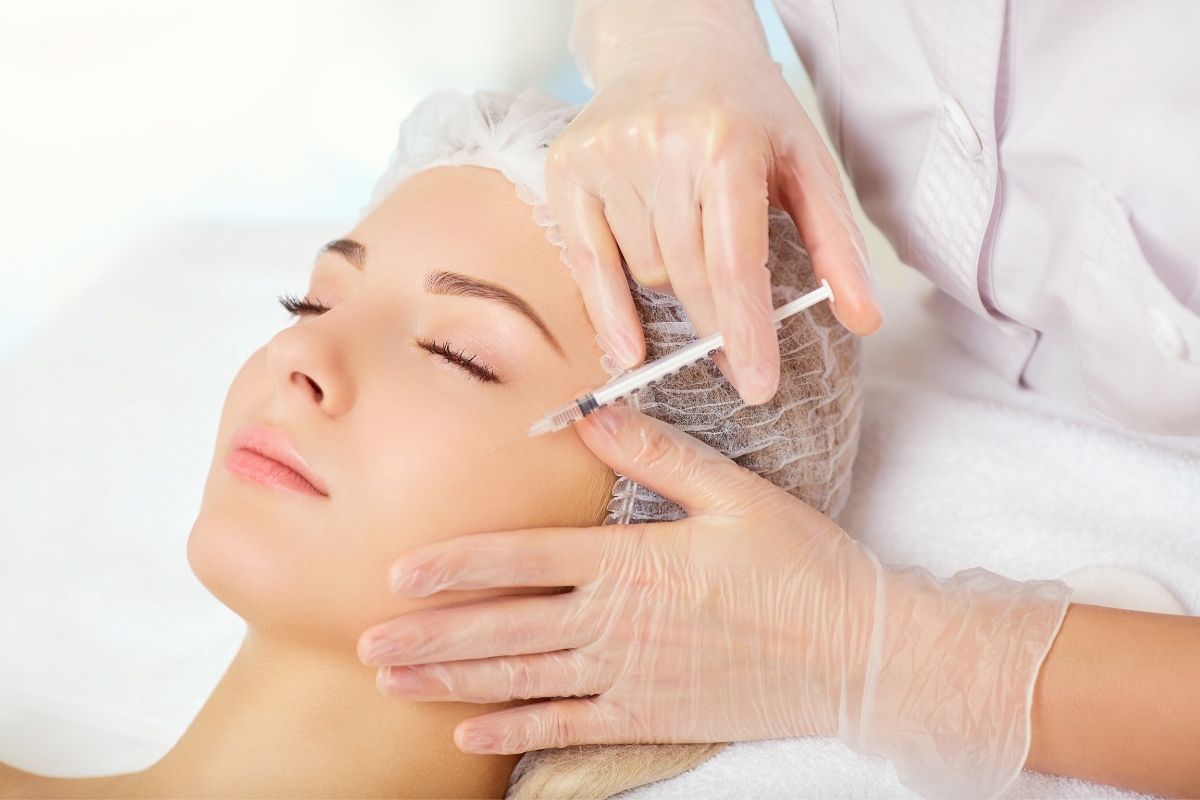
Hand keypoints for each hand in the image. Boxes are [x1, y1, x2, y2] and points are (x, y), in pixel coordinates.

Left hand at [358, 404, 1072, 798]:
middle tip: (364, 639)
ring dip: (451, 680)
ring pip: (520, 679)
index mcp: (630, 561)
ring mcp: (628, 677)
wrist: (856, 652)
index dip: (455, 567)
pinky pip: (566, 728)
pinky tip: (468, 733)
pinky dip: (514, 732)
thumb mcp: (734, 493)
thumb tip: (594, 414)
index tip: (398, 573)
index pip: (522, 561)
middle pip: (503, 628)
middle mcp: (615, 623)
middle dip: (428, 633)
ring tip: (393, 681)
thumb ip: (658, 453)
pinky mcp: (648, 718)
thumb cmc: (797, 565)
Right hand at [547, 0, 882, 403]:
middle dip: (716, 327)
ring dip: (674, 291)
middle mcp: (661, 145)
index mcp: (727, 141)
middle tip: (738, 363)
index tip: (757, 386)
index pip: (734, 262)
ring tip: (693, 263)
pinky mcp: (569, 167)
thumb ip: (836, 242)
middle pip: (687, 277)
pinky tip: (628, 347)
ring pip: (644, 272)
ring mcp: (608, 156)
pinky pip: (587, 262)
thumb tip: (863, 319)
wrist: (671, 42)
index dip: (745, 332)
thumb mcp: (805, 160)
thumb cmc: (746, 109)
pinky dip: (608, 310)